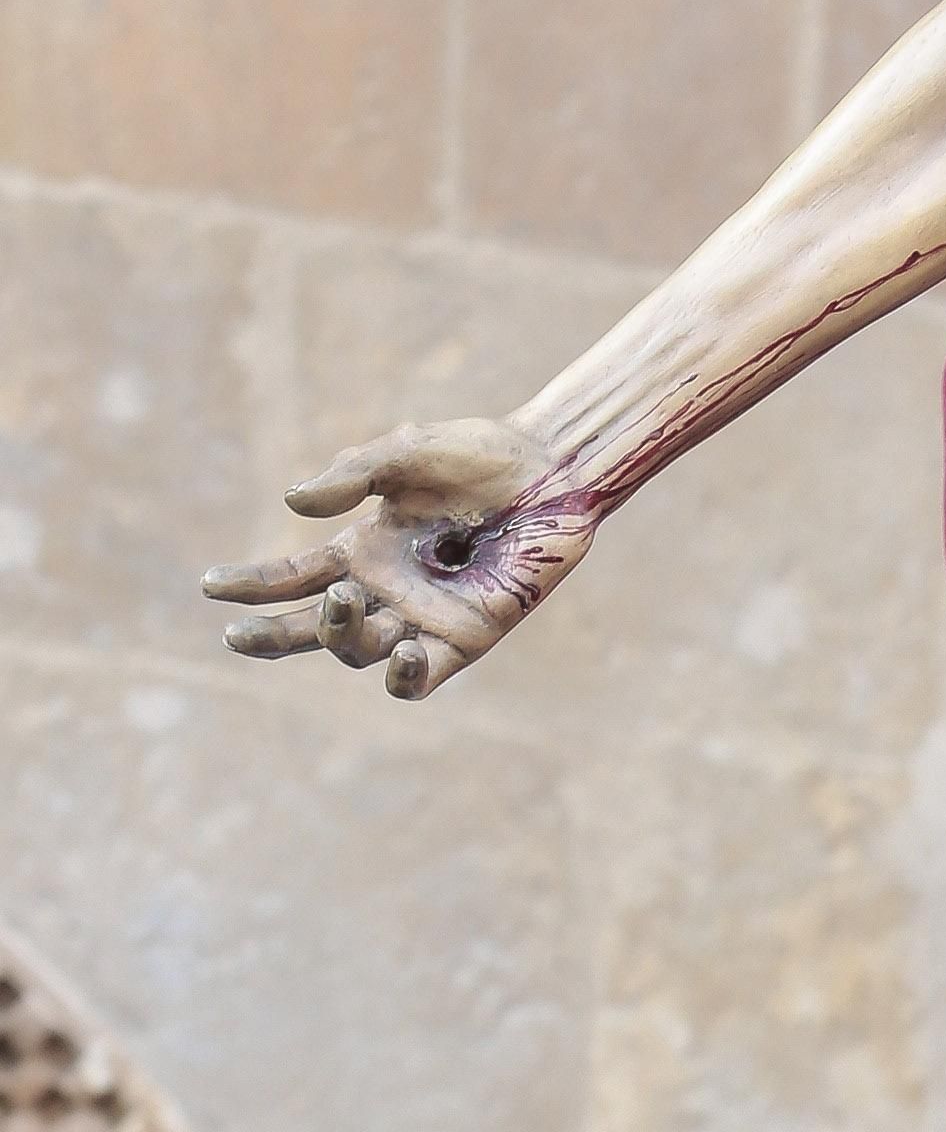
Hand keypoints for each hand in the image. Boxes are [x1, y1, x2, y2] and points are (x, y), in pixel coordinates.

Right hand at [204, 422, 596, 705]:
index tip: (209, 586)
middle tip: (238, 634)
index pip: (292, 579)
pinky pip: (421, 678)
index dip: (250, 587)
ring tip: (345, 604)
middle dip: (270, 637)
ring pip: (359, 652)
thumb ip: (352, 475)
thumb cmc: (477, 456)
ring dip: (341, 636)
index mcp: (361, 549)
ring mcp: (423, 617)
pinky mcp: (466, 638)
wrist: (550, 473)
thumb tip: (293, 505)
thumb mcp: (405, 453)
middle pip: (313, 628)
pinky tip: (400, 650)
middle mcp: (385, 590)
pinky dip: (403, 675)